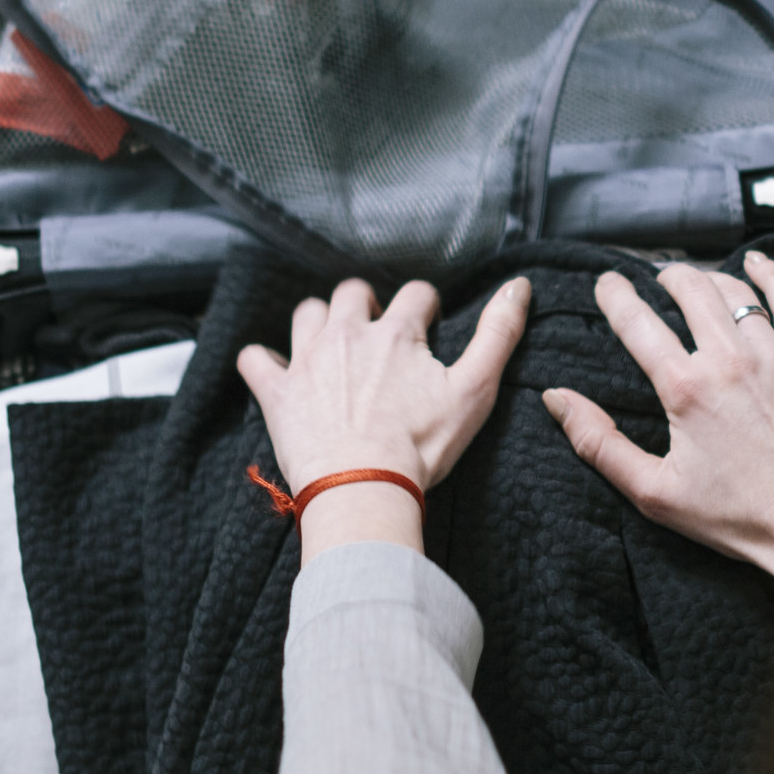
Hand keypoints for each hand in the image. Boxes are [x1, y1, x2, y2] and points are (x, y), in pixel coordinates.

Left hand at [236, 276, 531, 557]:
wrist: (365, 486)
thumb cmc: (422, 446)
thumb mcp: (475, 390)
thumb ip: (499, 334)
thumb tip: (519, 286)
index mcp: (398, 333)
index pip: (416, 294)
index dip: (425, 307)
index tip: (428, 325)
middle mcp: (348, 334)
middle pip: (353, 293)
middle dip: (367, 305)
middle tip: (377, 334)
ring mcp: (308, 360)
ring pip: (307, 314)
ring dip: (319, 321)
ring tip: (332, 344)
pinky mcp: (278, 392)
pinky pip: (255, 360)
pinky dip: (262, 361)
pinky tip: (273, 369)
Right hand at [542, 253, 773, 594]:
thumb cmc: (738, 517)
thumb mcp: (654, 492)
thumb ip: (599, 444)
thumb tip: (557, 400)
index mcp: (685, 389)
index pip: (638, 322)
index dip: (615, 296)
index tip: (606, 283)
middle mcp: (728, 361)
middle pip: (688, 291)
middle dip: (664, 276)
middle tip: (652, 278)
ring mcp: (773, 355)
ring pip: (734, 291)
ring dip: (707, 276)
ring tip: (692, 279)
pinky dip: (771, 274)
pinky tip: (756, 262)